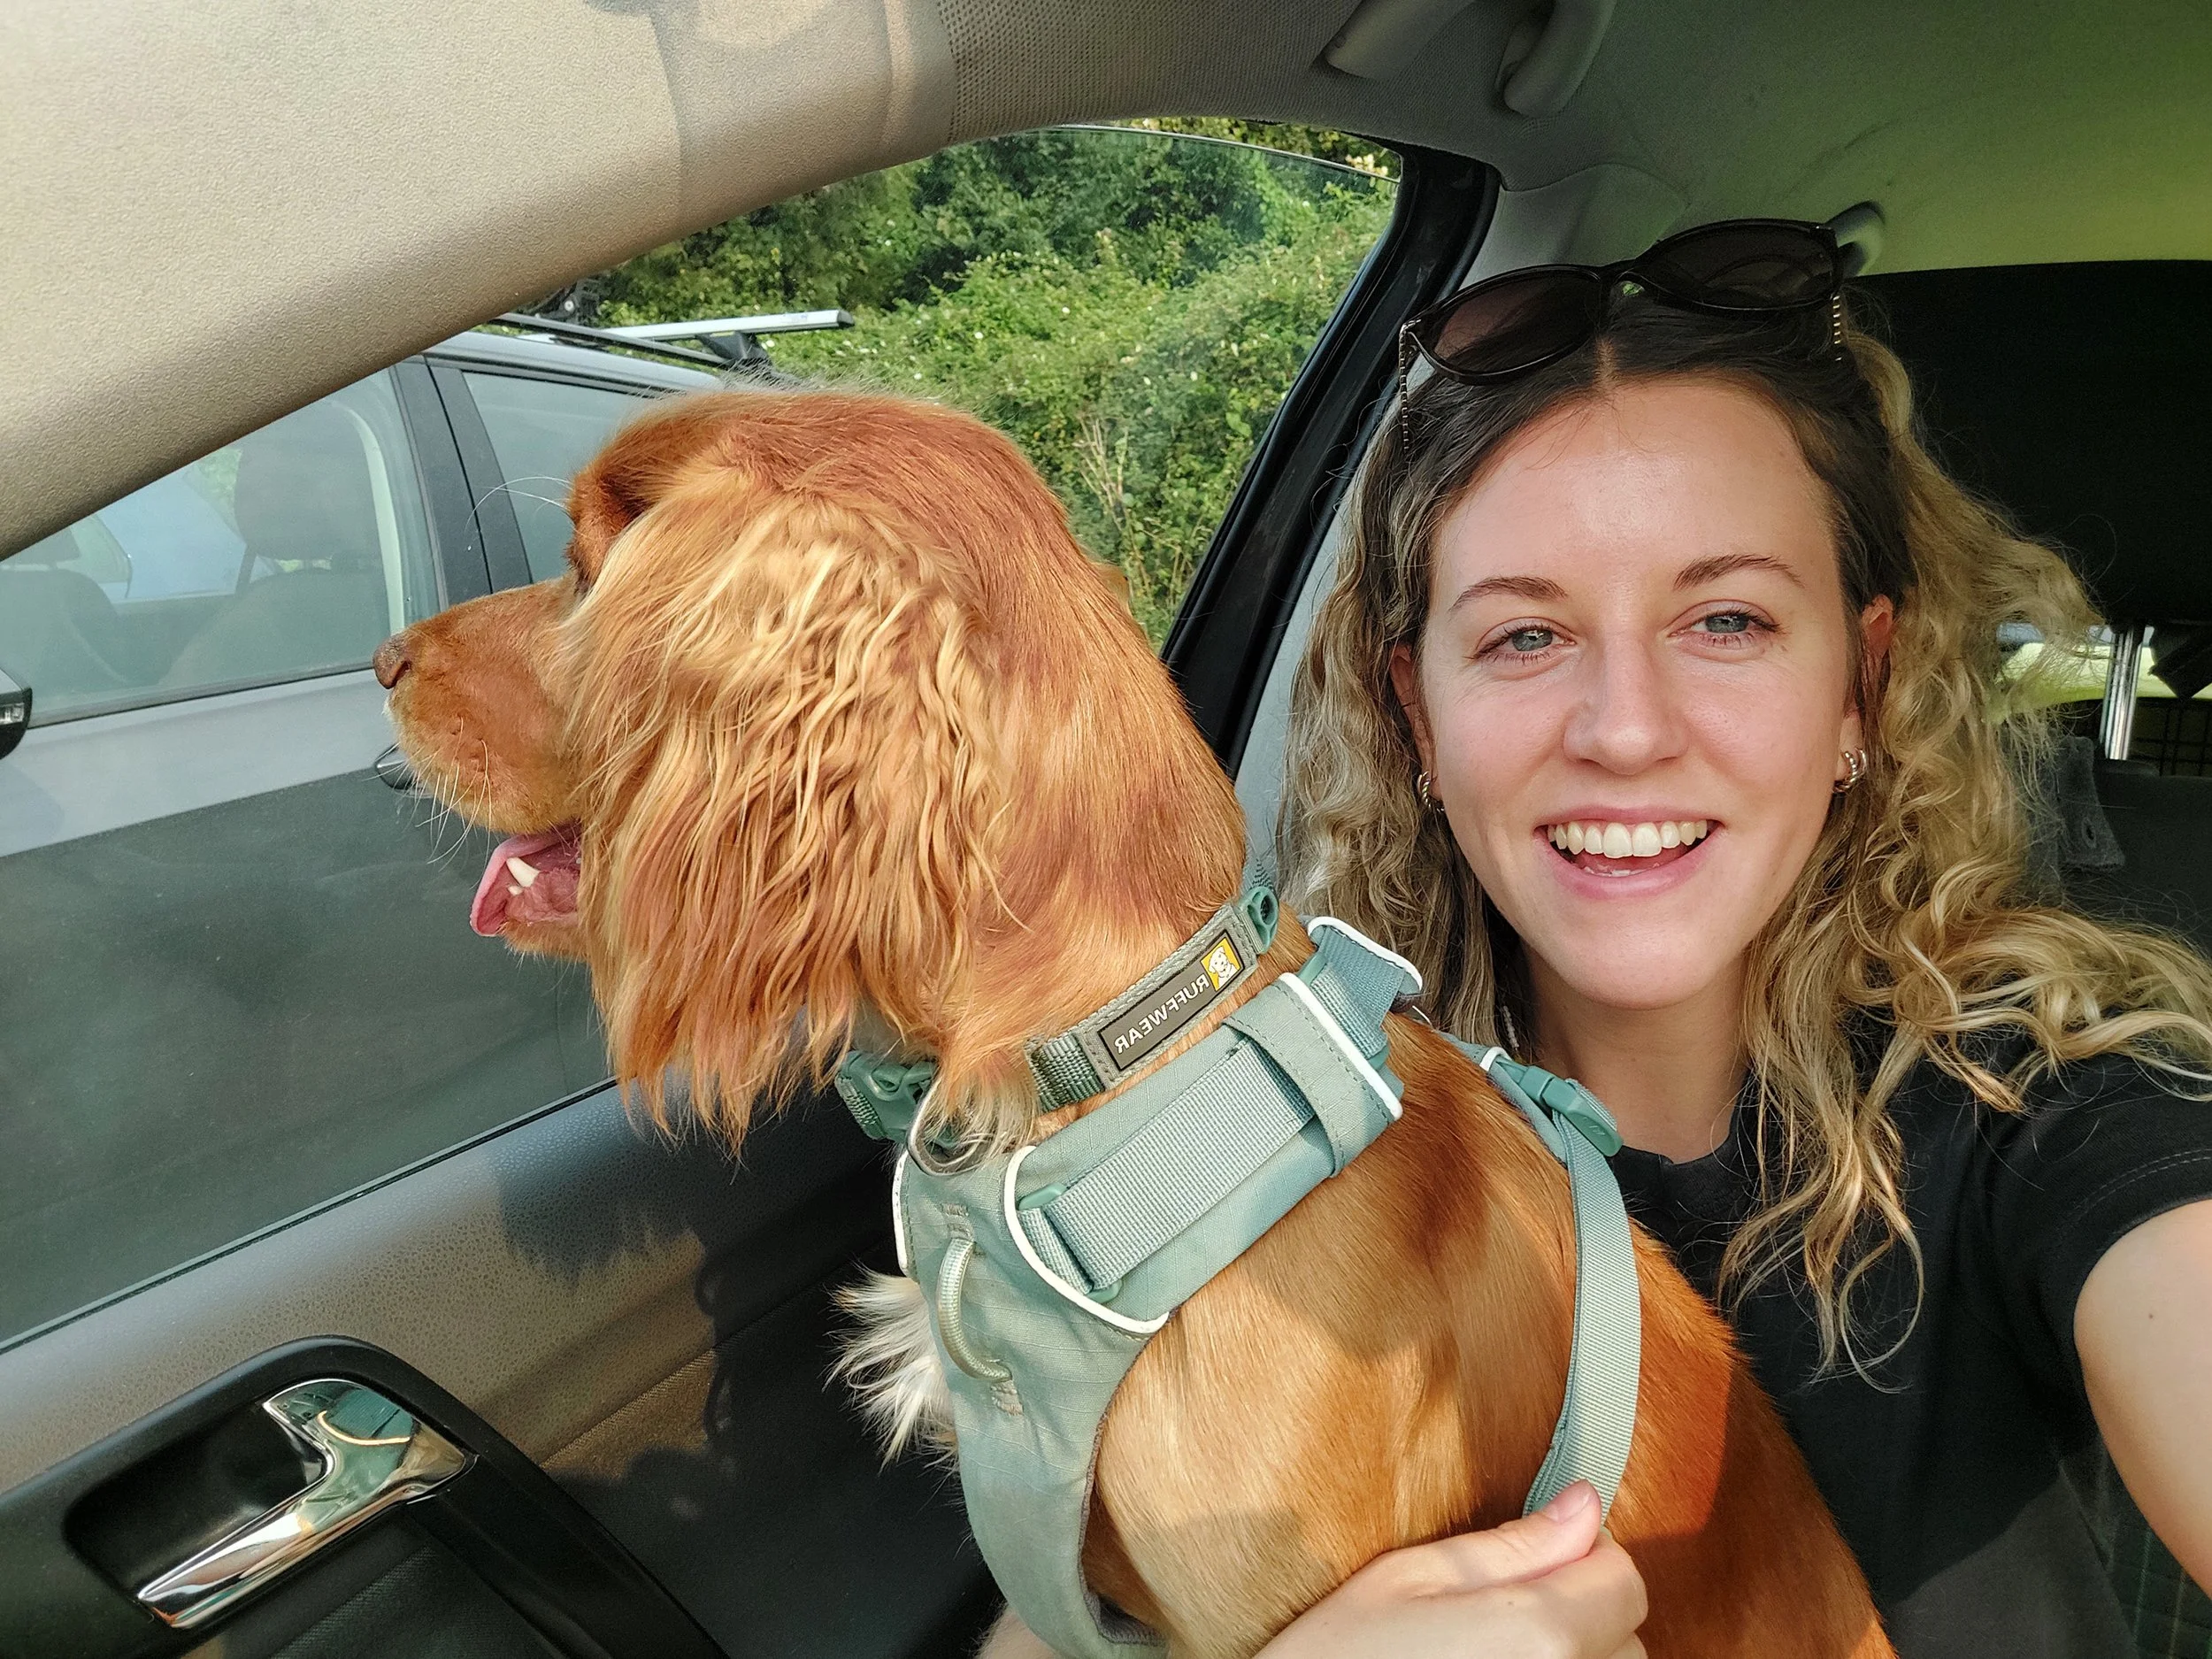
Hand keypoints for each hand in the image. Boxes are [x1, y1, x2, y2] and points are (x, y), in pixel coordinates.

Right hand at [1257, 1482, 1647, 1658]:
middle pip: (1627, 1639)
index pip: (1625, 1579)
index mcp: (1537, 1632)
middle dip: (1583, 1615)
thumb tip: (1584, 1506)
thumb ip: (1507, 1546)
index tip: (1539, 1557)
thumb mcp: (1405, 1580)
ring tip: (1495, 1655)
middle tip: (1503, 1613)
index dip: (1585, 1556)